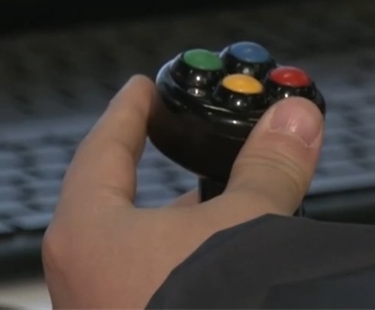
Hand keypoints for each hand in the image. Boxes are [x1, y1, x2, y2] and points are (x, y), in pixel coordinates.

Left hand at [42, 75, 324, 308]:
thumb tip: (293, 122)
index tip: (142, 89)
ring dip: (177, 228)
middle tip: (187, 146)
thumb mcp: (244, 226)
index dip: (129, 111)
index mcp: (89, 232)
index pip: (102, 147)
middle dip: (160, 173)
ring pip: (135, 250)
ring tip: (221, 210)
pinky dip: (180, 267)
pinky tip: (218, 271)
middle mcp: (82, 276)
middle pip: (116, 200)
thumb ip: (268, 167)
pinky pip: (147, 285)